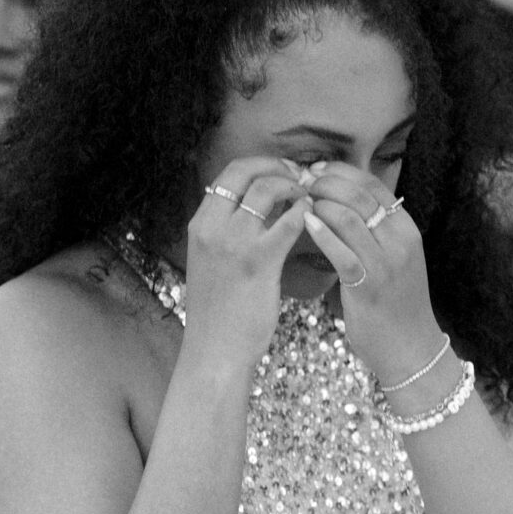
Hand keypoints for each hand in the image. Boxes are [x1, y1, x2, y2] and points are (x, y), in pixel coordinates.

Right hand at [181, 158, 307, 370]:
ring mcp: (234, 242)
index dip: (258, 165)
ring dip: (294, 187)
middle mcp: (212, 226)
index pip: (228, 174)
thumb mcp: (211, 261)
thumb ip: (226, 232)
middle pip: (245, 171)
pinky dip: (304, 213)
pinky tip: (313, 219)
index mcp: (199, 224)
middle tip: (299, 175)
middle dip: (276, 166)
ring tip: (308, 197)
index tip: (280, 170)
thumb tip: (256, 206)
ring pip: (268, 189)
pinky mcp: (259, 260)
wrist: (215, 348)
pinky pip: (289, 221)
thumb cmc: (218, 309)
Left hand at [297, 164, 444, 389]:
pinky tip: (305, 224)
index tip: (315, 168)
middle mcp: (400, 240)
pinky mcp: (368, 285)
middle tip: (301, 182)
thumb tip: (341, 201)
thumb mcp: (395, 258)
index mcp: (406, 228)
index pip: (373, 184)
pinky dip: (320, 233)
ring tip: (299, 202)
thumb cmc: (396, 303)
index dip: (340, 171)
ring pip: (348, 216)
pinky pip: (341, 251)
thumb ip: (375, 230)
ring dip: (319, 204)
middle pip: (359, 194)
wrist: (411, 349)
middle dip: (325, 182)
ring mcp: (386, 262)